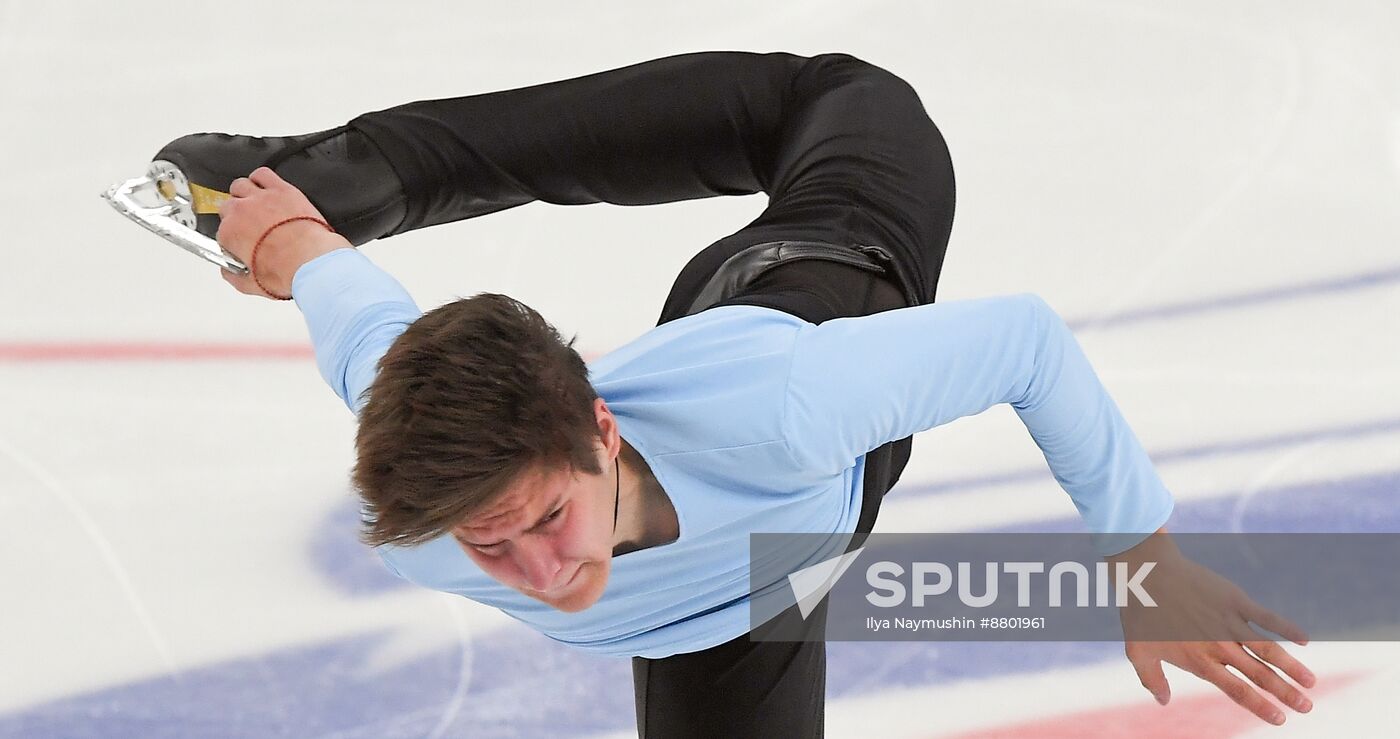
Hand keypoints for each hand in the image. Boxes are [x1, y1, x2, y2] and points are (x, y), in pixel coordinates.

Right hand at [216, 167, 350, 298]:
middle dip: (236, 216)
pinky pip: (263, 174)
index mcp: (230, 232)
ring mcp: (261, 197)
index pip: (222, 232)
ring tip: (253, 205)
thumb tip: (230, 272)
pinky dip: (261, 178)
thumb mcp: (251, 285)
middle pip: (228, 206)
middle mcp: (241, 210)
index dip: (233, 240)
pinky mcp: (282, 190)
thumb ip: (234, 276)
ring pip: (241, 185)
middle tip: (248, 227)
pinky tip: (265, 186)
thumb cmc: (286, 271)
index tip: (242, 245)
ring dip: (243, 194)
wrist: (313, 261)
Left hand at [1114, 533, 1315, 725]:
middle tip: (1307, 707)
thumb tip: (1163, 701)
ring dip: (1292, 667)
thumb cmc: (1139, 613)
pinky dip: (1286, 628)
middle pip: (1260, 675)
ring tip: (1311, 683)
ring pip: (1269, 650)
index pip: (1237, 690)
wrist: (1146, 572)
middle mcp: (1219, 645)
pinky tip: (1304, 640)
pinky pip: (1266, 616)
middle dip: (1286, 693)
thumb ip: (1152, 679)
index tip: (1280, 719)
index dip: (1260, 706)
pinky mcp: (1234, 600)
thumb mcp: (1138, 651)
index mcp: (1200, 661)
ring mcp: (1229, 622)